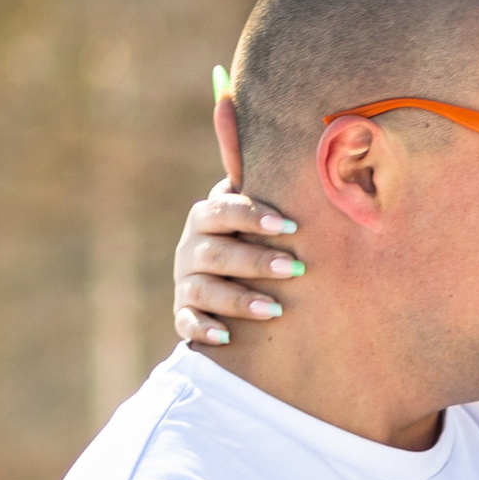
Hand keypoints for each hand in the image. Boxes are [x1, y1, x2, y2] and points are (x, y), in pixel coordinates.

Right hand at [175, 185, 303, 349]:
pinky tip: (226, 336)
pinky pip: (187, 323)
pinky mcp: (184, 314)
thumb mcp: (256, 215)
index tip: (288, 226)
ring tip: (276, 309)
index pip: (222, 210)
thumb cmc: (252, 238)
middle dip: (256, 261)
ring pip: (204, 290)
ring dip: (238, 300)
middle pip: (217, 253)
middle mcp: (191, 249)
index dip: (252, 215)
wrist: (225, 278)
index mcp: (206, 218)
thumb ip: (264, 188)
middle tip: (295, 268)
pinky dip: (203, 329)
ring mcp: (186, 283)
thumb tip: (283, 143)